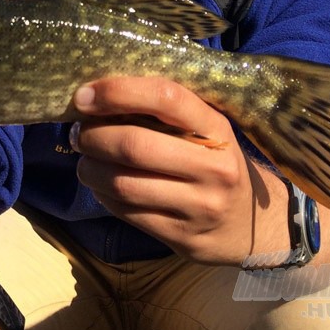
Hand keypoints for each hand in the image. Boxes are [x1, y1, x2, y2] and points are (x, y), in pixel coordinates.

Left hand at [70, 76, 276, 264]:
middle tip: (78, 134)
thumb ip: (164, 112)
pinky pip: (127, 212)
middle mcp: (212, 166)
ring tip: (84, 161)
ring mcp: (200, 206)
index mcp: (217, 128)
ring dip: (90, 169)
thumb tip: (97, 94)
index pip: (165, 97)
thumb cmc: (214, 162)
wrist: (251, 225)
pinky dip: (103, 195)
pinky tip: (101, 186)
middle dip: (93, 137)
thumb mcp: (205, 130)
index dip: (118, 92)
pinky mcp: (183, 237)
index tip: (84, 96)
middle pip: (135, 145)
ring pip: (124, 184)